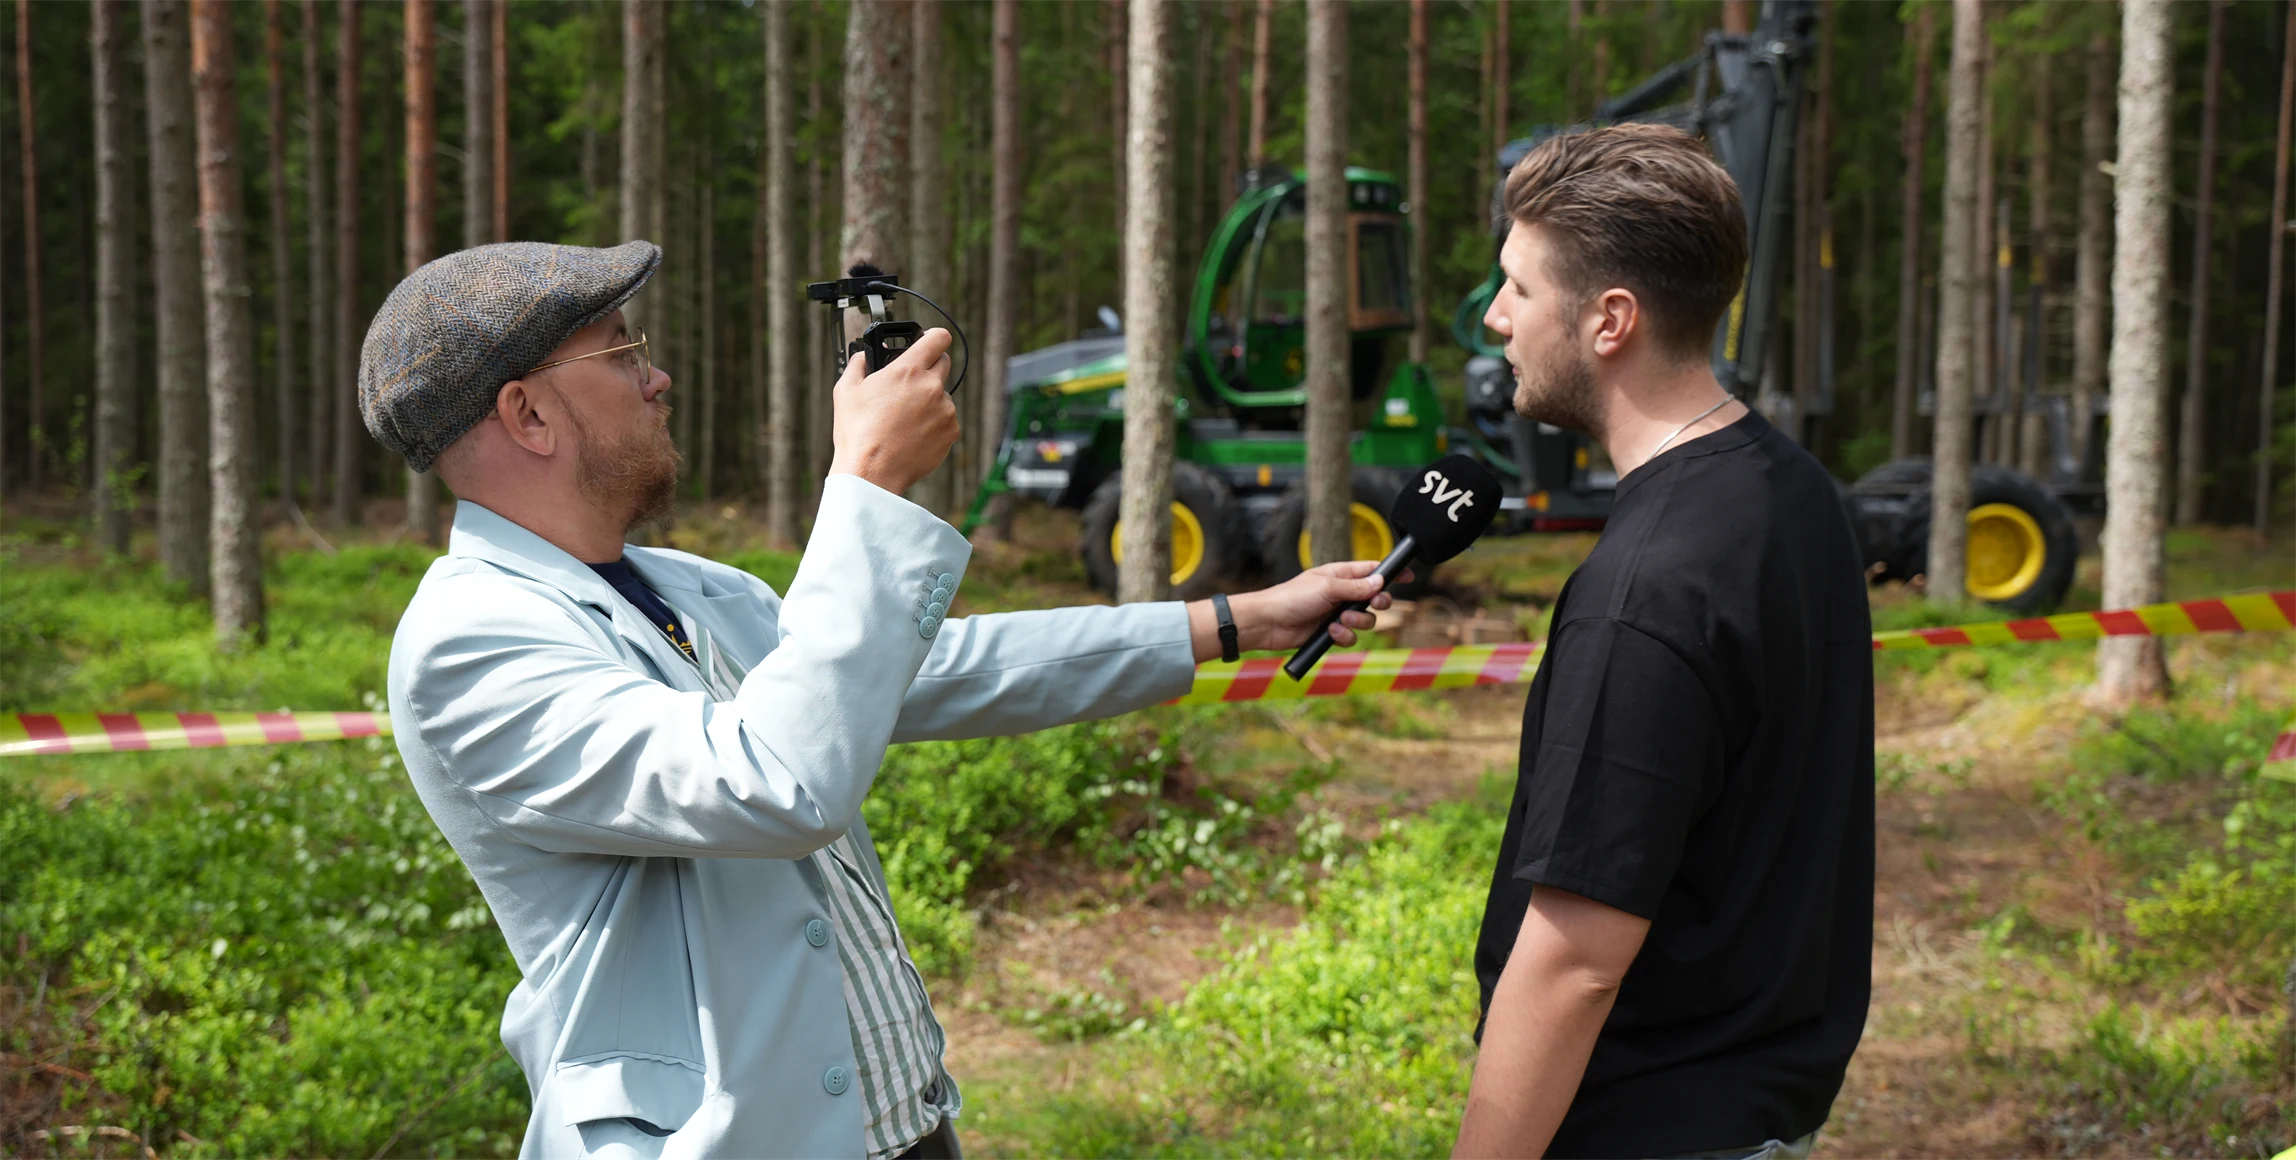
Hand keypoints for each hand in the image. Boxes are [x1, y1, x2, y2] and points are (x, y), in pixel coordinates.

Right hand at [828, 327, 958, 494]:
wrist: (872, 472)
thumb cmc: (858, 433)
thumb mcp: (846, 390)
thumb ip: (858, 364)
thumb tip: (863, 356)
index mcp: (908, 370)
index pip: (938, 338)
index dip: (934, 336)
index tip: (930, 340)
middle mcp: (932, 386)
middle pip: (943, 363)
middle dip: (928, 367)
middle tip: (910, 382)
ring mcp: (945, 410)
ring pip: (942, 395)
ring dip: (929, 399)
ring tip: (903, 419)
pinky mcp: (951, 432)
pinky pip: (946, 419)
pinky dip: (933, 423)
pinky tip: (912, 434)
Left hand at [1187, 560, 1405, 662]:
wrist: (1268, 623)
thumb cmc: (1292, 598)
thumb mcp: (1327, 587)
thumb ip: (1355, 587)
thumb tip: (1380, 582)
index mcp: (1340, 575)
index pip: (1371, 571)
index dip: (1391, 574)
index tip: (1408, 576)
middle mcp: (1341, 593)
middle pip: (1374, 598)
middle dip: (1377, 602)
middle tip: (1374, 603)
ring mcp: (1336, 614)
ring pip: (1365, 621)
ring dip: (1357, 623)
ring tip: (1339, 621)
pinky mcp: (1330, 633)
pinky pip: (1350, 637)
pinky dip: (1344, 637)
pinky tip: (1330, 634)